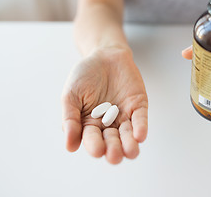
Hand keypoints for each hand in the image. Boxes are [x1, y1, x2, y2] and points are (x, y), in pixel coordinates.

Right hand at [61, 47, 147, 163]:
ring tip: (130, 152)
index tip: (97, 150)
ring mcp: (124, 116)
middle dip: (114, 149)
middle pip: (112, 141)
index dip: (95, 146)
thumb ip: (70, 119)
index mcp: (89, 125)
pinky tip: (140, 136)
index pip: (92, 140)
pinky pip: (140, 119)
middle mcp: (108, 125)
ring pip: (128, 135)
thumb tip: (70, 147)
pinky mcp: (138, 107)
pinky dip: (140, 127)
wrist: (104, 55)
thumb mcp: (71, 96)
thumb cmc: (84, 76)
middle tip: (114, 156)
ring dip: (130, 144)